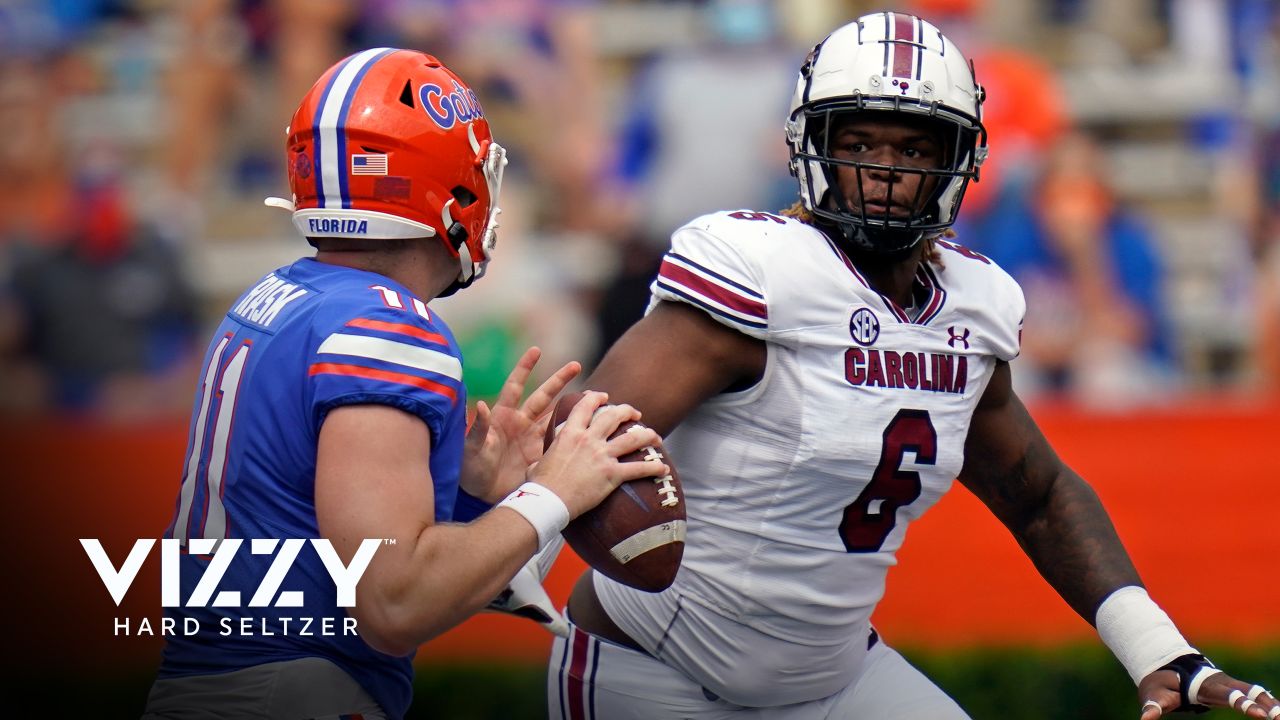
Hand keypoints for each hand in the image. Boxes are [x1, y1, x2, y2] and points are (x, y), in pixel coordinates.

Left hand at [460, 347, 581, 502]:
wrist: (480, 494)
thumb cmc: (470, 468)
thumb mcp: (472, 448)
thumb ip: (479, 429)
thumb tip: (481, 406)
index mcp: (503, 417)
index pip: (515, 387)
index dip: (525, 368)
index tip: (536, 351)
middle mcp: (520, 423)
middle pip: (543, 397)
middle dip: (559, 380)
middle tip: (576, 365)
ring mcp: (532, 439)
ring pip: (556, 417)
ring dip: (573, 406)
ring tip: (593, 396)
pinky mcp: (541, 455)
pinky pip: (560, 441)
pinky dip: (573, 434)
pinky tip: (589, 427)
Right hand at [532, 391, 666, 518]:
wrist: (548, 500)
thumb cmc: (539, 484)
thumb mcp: (539, 460)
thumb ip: (547, 455)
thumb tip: (540, 460)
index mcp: (570, 433)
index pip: (586, 407)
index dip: (597, 398)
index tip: (605, 397)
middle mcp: (588, 440)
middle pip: (613, 417)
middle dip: (627, 412)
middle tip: (635, 414)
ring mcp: (602, 456)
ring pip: (632, 439)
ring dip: (647, 435)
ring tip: (656, 436)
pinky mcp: (612, 474)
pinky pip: (638, 469)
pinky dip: (654, 468)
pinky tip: (664, 468)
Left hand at [1139, 661, 1277, 718]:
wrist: (1164, 665)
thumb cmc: (1159, 683)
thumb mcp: (1153, 694)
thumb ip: (1153, 706)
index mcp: (1204, 685)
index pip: (1228, 695)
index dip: (1243, 703)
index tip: (1259, 714)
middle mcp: (1221, 682)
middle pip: (1248, 692)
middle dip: (1265, 704)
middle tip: (1279, 716)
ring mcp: (1229, 684)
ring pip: (1255, 691)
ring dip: (1271, 702)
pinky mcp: (1232, 688)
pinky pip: (1255, 693)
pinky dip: (1268, 701)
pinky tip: (1278, 711)